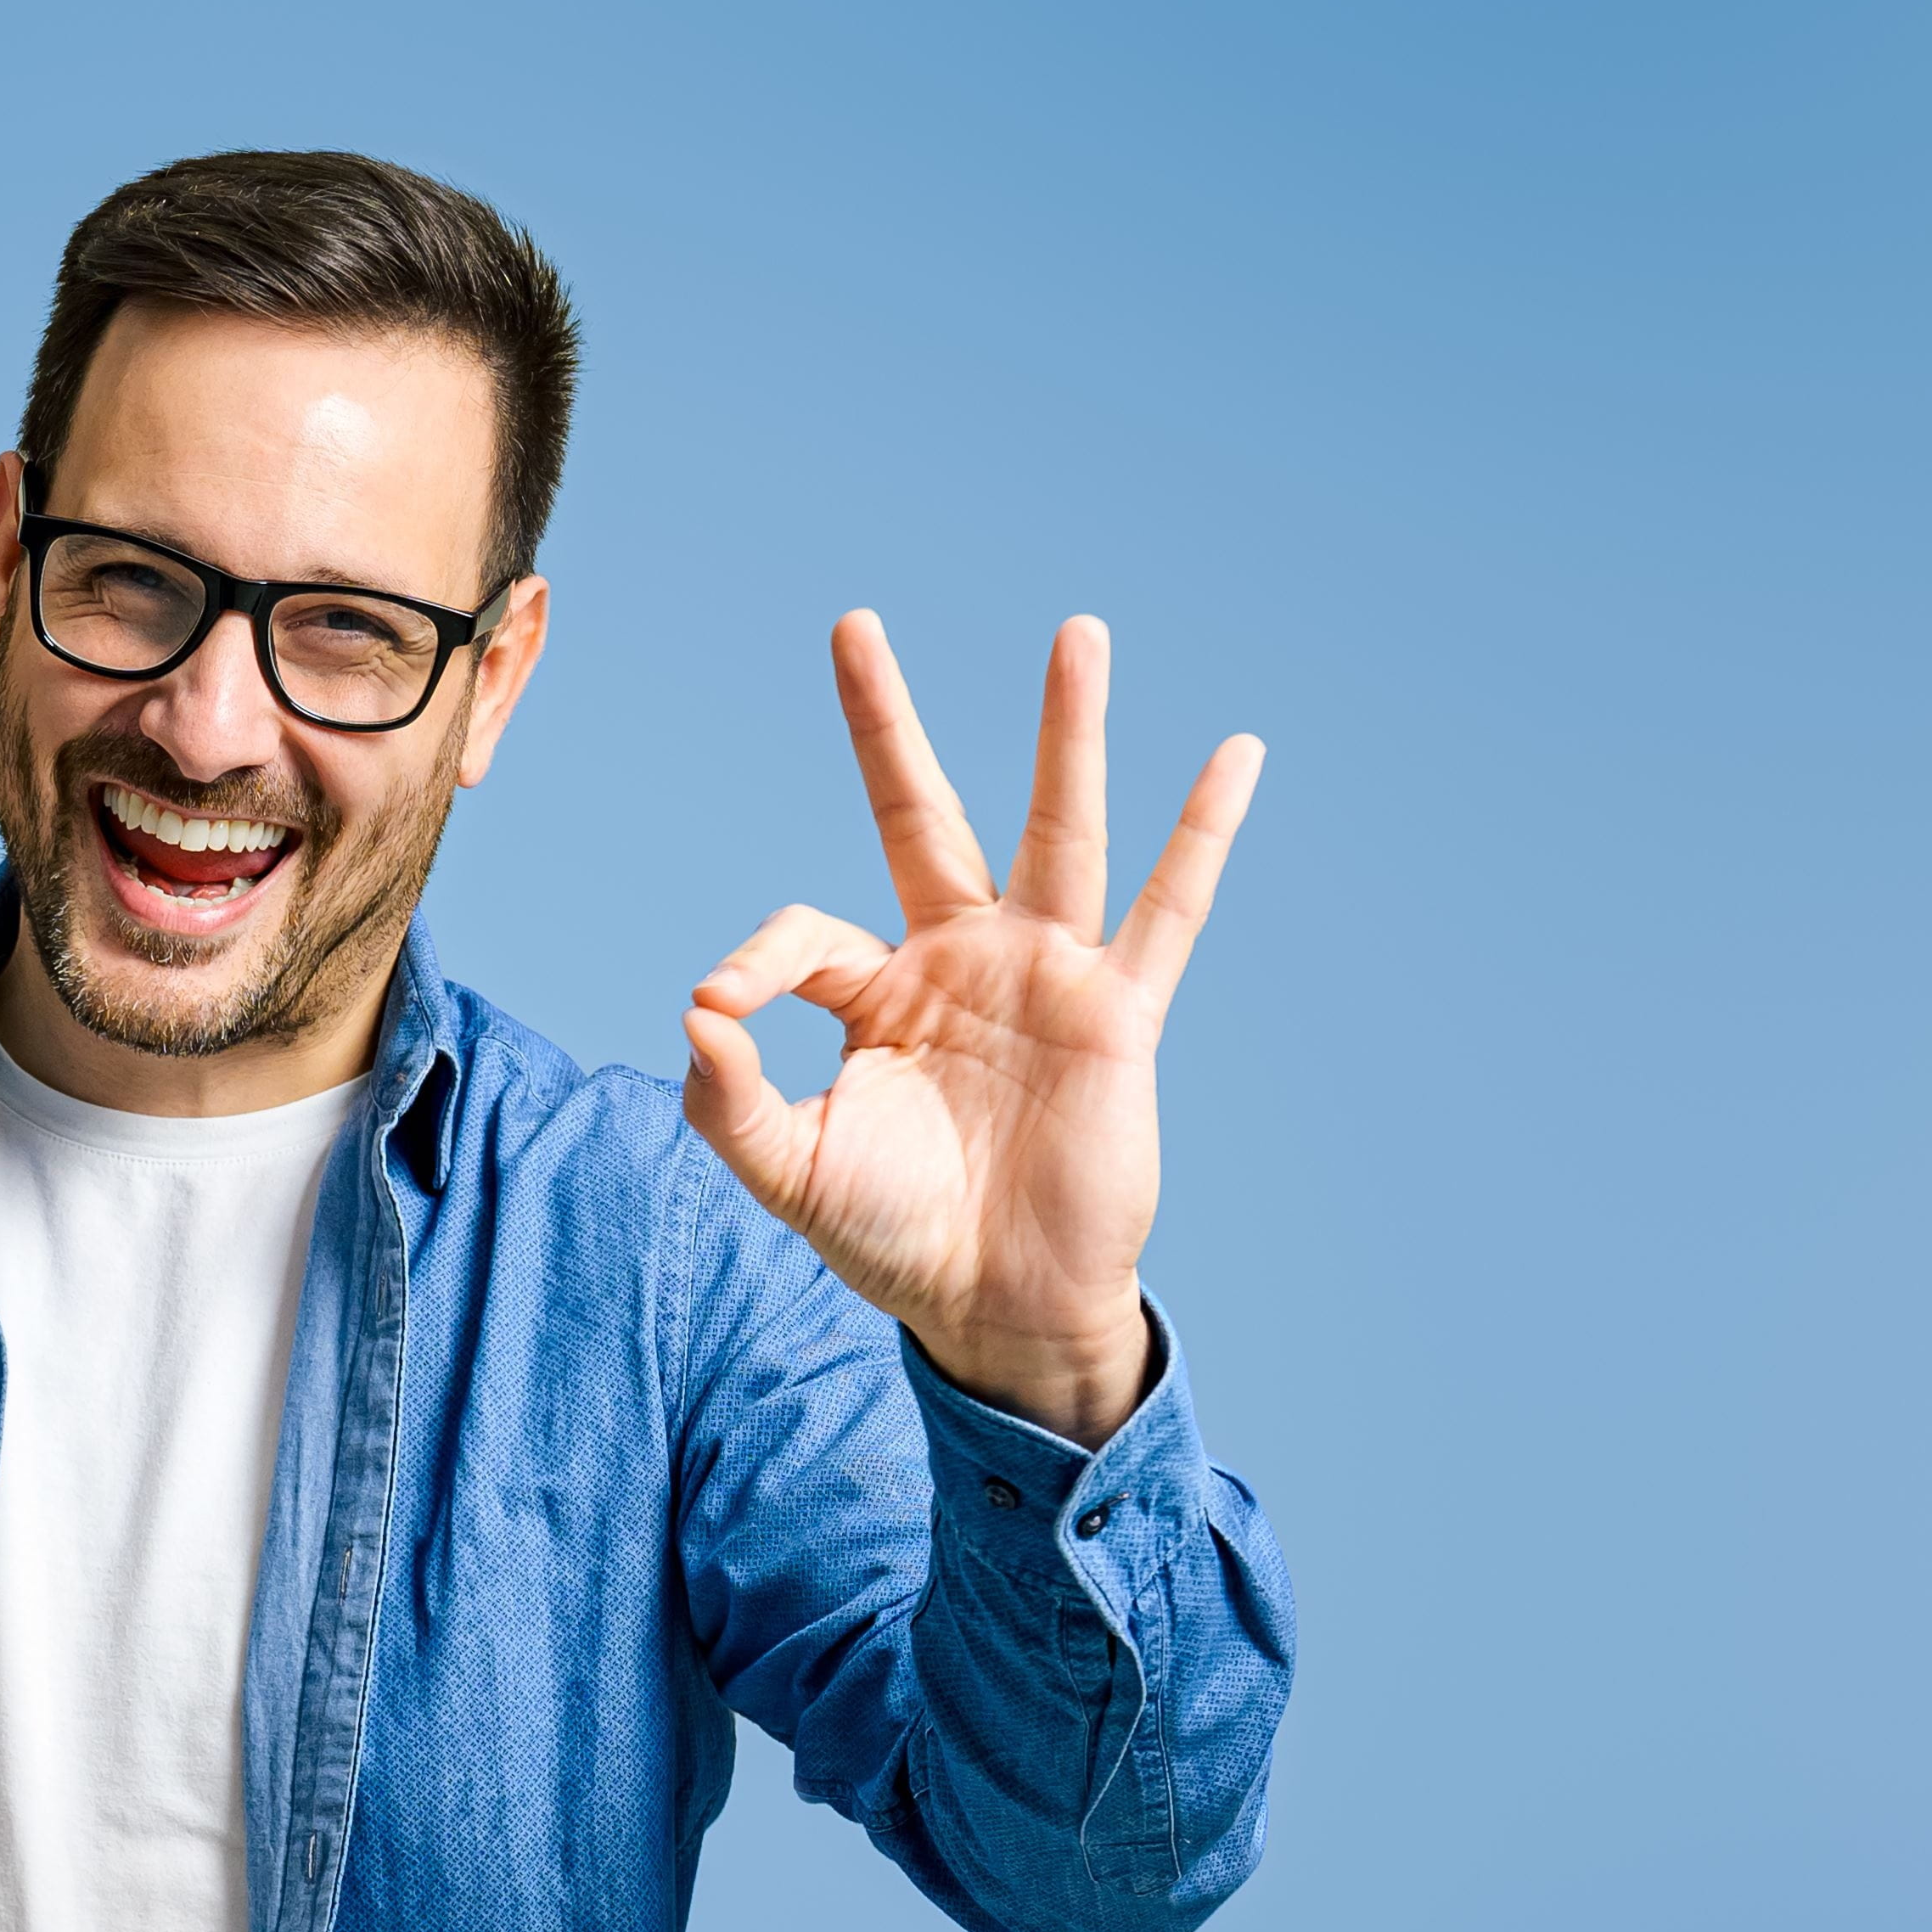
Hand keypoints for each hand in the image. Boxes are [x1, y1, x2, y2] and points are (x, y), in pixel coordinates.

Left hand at [680, 612, 1262, 1445]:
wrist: (996, 1306)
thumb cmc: (893, 1238)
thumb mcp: (789, 1172)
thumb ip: (728, 1098)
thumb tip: (695, 1007)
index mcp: (875, 995)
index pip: (804, 936)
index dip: (757, 963)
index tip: (726, 1011)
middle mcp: (958, 961)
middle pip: (921, 815)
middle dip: (886, 725)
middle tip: (854, 626)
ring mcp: (1044, 975)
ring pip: (1056, 827)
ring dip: (1067, 730)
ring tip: (1076, 634)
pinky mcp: (1117, 1011)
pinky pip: (1168, 909)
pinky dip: (1203, 834)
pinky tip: (1235, 754)